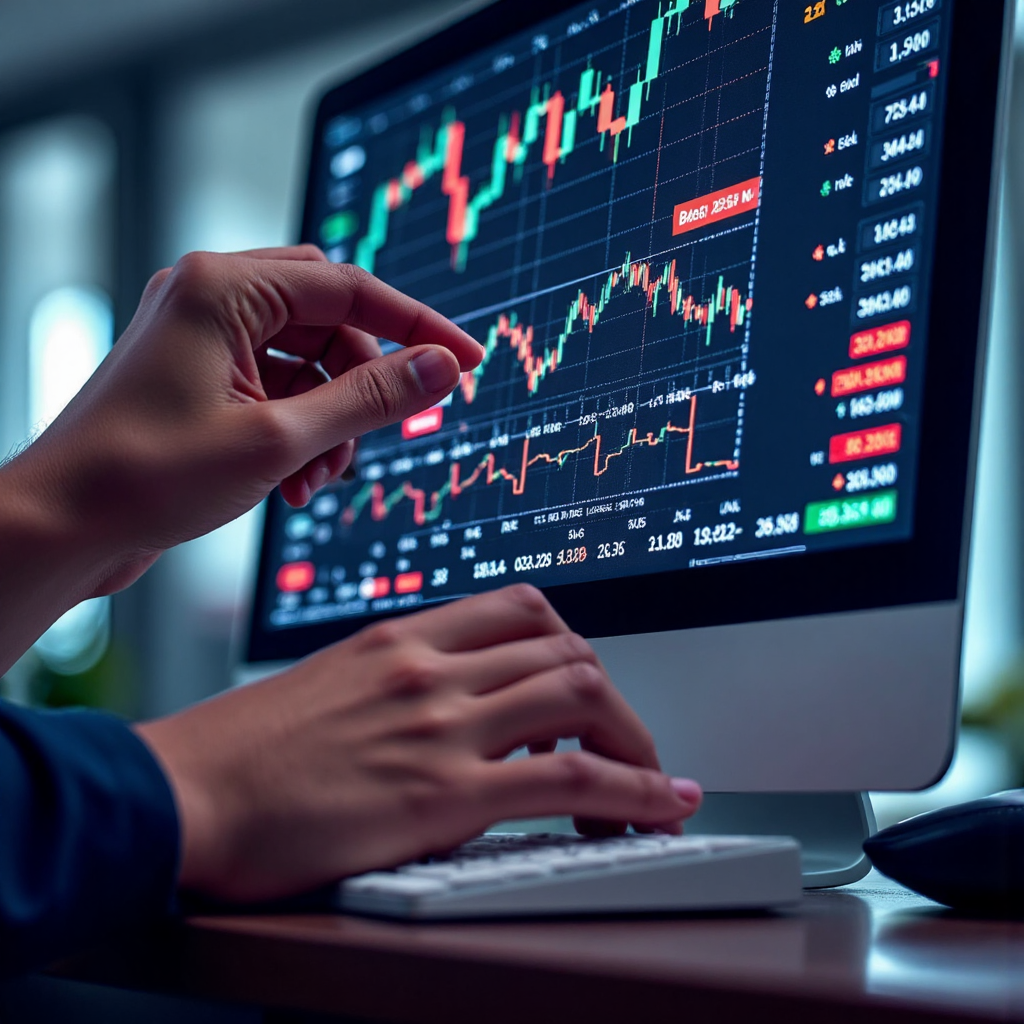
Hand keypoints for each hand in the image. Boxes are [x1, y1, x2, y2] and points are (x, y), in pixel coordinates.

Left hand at [14, 246, 481, 598]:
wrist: (62, 528)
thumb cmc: (148, 477)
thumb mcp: (279, 439)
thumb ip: (370, 399)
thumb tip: (440, 368)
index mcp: (224, 288)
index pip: (350, 289)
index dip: (417, 328)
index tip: (467, 361)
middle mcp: (212, 298)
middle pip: (331, 321)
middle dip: (363, 382)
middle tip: (391, 428)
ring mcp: (204, 338)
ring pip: (308, 361)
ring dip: (331, 419)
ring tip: (319, 477)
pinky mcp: (201, 377)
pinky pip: (278, 387)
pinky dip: (301, 431)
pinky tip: (295, 483)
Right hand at [135, 585, 702, 901]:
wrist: (181, 796)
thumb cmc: (238, 750)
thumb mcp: (326, 686)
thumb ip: (394, 683)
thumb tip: (444, 703)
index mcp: (401, 637)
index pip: (520, 608)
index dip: (572, 643)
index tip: (585, 682)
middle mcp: (431, 667)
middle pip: (566, 647)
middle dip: (615, 696)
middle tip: (625, 739)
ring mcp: (443, 725)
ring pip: (583, 696)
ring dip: (636, 740)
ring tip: (650, 779)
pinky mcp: (446, 794)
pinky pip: (573, 776)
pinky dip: (634, 790)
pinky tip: (661, 805)